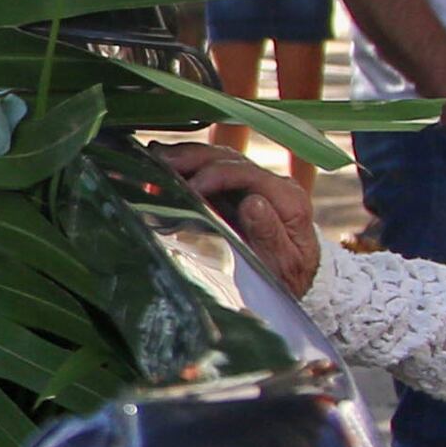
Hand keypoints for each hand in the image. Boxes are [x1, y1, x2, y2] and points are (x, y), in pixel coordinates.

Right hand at [168, 140, 320, 295]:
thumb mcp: (282, 266)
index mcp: (289, 200)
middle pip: (231, 160)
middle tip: (161, 162)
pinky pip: (212, 172)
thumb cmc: (283, 281)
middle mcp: (275, 186)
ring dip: (186, 157)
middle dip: (193, 159)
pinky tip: (166, 164)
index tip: (188, 187)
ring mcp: (257, 186)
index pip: (248, 174)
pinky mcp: (240, 192)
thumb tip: (253, 202)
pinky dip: (188, 167)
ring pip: (219, 160)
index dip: (216, 175)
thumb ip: (270, 234)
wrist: (284, 289)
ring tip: (157, 158)